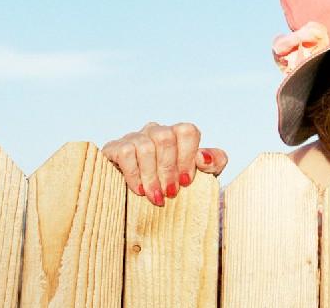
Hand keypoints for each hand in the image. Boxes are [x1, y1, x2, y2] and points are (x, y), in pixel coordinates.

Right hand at [100, 122, 227, 206]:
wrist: (141, 199)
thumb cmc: (177, 182)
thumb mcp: (203, 175)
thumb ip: (214, 162)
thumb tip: (204, 156)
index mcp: (178, 133)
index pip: (188, 131)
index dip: (188, 157)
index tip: (186, 181)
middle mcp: (156, 130)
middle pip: (165, 138)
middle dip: (169, 169)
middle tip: (171, 192)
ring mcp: (134, 137)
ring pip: (146, 147)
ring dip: (152, 176)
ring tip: (156, 196)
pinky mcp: (115, 147)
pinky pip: (126, 153)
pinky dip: (134, 175)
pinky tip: (139, 190)